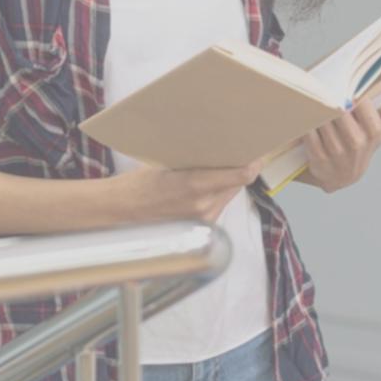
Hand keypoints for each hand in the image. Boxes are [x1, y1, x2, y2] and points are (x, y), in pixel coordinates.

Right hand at [112, 156, 267, 223]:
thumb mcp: (169, 164)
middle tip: (244, 153)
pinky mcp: (201, 230)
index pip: (240, 176)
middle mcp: (204, 206)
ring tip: (225, 167)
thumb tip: (220, 150)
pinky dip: (218, 195)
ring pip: (229, 196)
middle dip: (241, 169)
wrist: (121, 210)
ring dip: (229, 183)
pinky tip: (209, 186)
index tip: (258, 151)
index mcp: (195, 186)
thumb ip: (197, 162)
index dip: (252, 163)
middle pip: (237, 184)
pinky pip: (218, 207)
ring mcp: (204, 220)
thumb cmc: (139, 184)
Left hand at [301, 75, 380, 192]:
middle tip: (325, 86)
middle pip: (339, 110)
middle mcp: (357, 143)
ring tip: (316, 97)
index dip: (351, 91)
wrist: (344, 175)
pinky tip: (307, 115)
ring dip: (317, 108)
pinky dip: (307, 122)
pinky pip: (309, 132)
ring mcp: (337, 153)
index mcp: (375, 131)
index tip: (345, 82)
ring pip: (323, 120)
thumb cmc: (366, 141)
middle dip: (331, 98)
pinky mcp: (319, 158)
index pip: (362, 103)